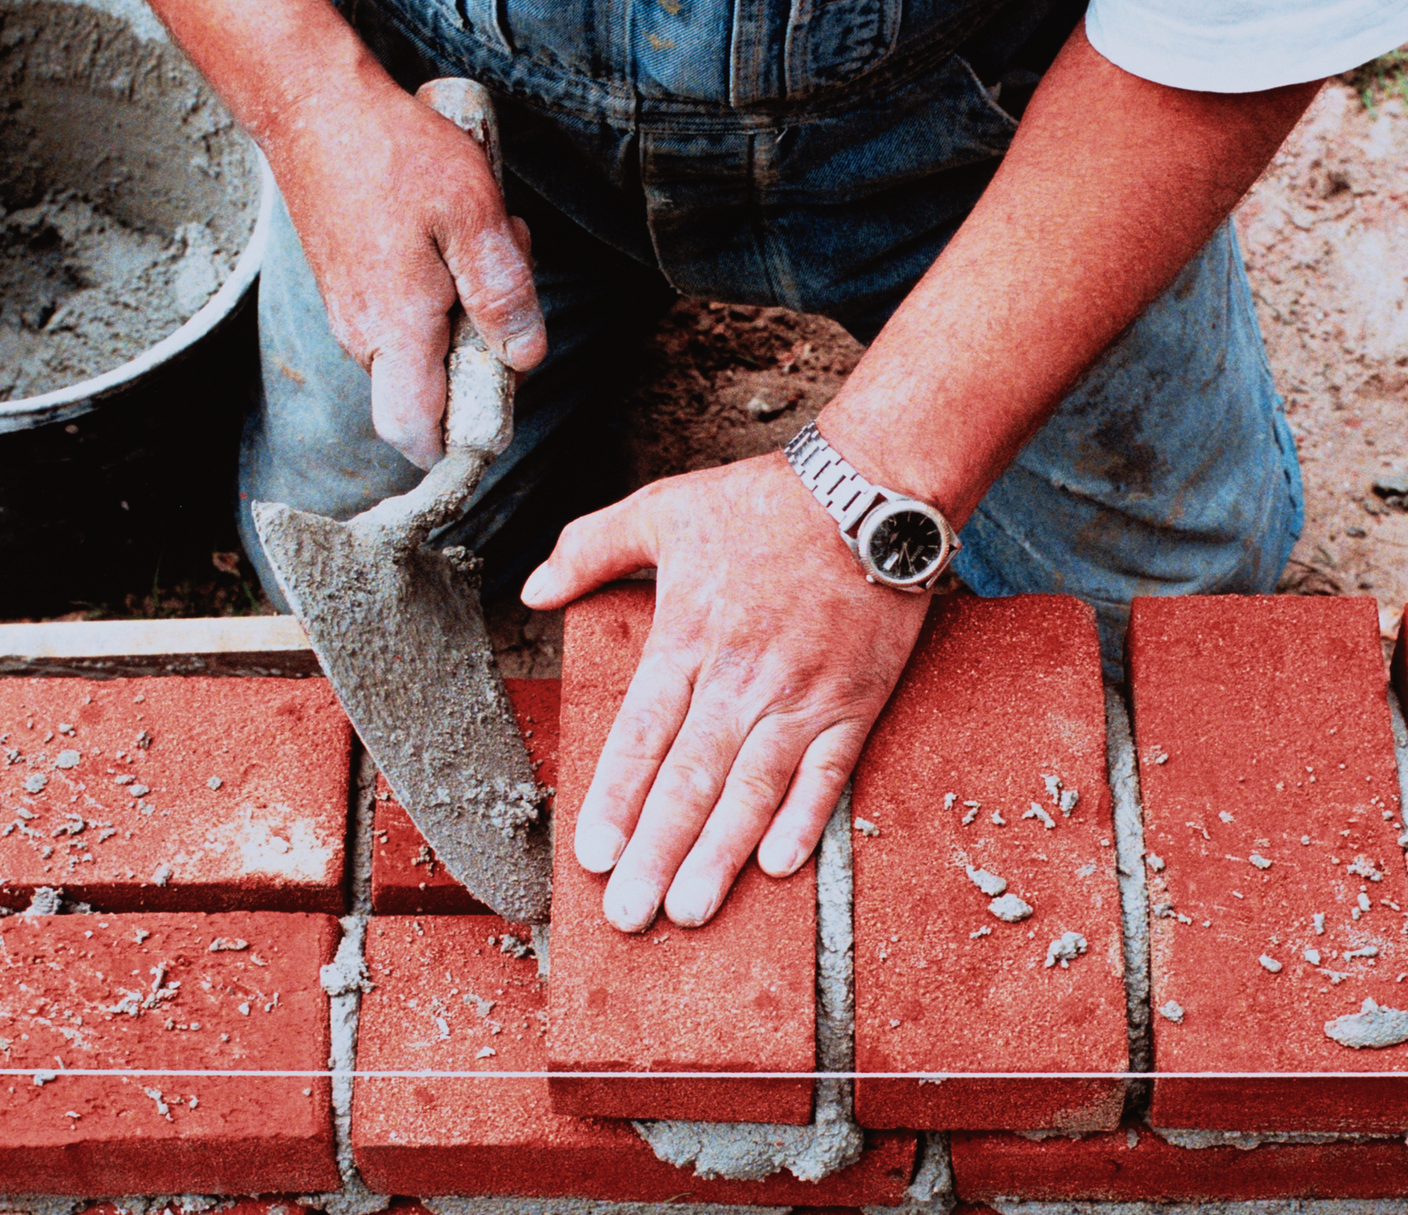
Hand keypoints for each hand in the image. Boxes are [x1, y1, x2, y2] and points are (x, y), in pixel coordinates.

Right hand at [266, 82, 544, 467]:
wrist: (312, 106)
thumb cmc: (393, 152)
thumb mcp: (472, 213)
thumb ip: (502, 291)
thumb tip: (524, 357)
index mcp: (395, 330)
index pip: (418, 436)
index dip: (462, 442)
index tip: (500, 400)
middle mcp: (364, 337)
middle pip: (433, 396)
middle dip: (482, 356)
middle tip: (503, 280)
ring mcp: (353, 316)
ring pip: (425, 353)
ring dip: (466, 314)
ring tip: (479, 240)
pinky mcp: (351, 291)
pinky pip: (408, 320)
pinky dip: (442, 291)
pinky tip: (452, 235)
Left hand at [521, 453, 931, 930]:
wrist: (873, 490)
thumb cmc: (763, 501)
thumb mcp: (664, 507)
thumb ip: (592, 548)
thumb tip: (533, 589)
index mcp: (687, 637)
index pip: (642, 737)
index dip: (616, 801)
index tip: (592, 856)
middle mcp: (741, 678)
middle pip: (690, 781)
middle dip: (657, 854)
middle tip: (629, 916)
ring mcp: (802, 696)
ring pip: (752, 790)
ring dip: (719, 856)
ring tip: (690, 910)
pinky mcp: (855, 702)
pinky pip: (827, 773)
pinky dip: (803, 820)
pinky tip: (776, 866)